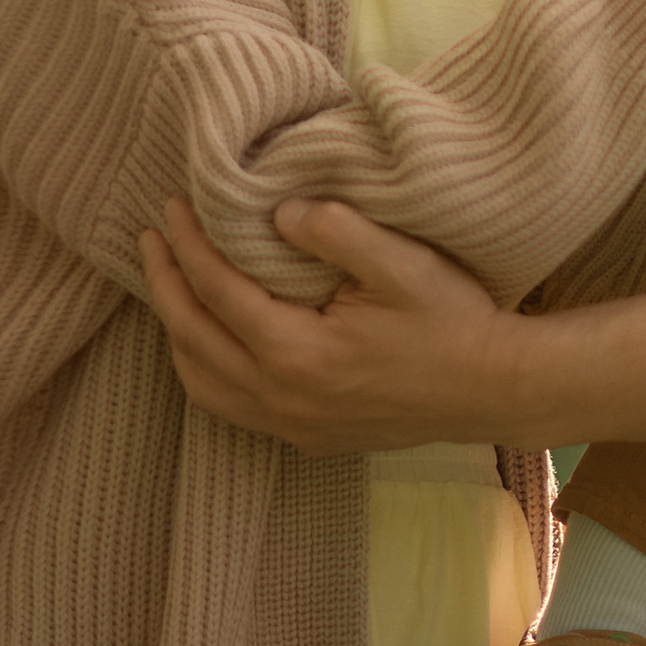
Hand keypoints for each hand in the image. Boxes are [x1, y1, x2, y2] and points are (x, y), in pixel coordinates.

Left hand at [137, 196, 523, 452]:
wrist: (492, 389)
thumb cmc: (452, 321)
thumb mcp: (402, 261)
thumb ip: (336, 230)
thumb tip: (278, 209)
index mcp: (298, 352)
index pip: (218, 292)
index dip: (189, 245)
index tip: (174, 207)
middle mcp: (283, 397)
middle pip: (194, 338)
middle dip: (166, 283)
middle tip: (153, 237)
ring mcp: (292, 425)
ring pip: (202, 383)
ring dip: (176, 331)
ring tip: (170, 285)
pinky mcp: (306, 438)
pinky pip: (230, 407)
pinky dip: (204, 370)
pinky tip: (210, 342)